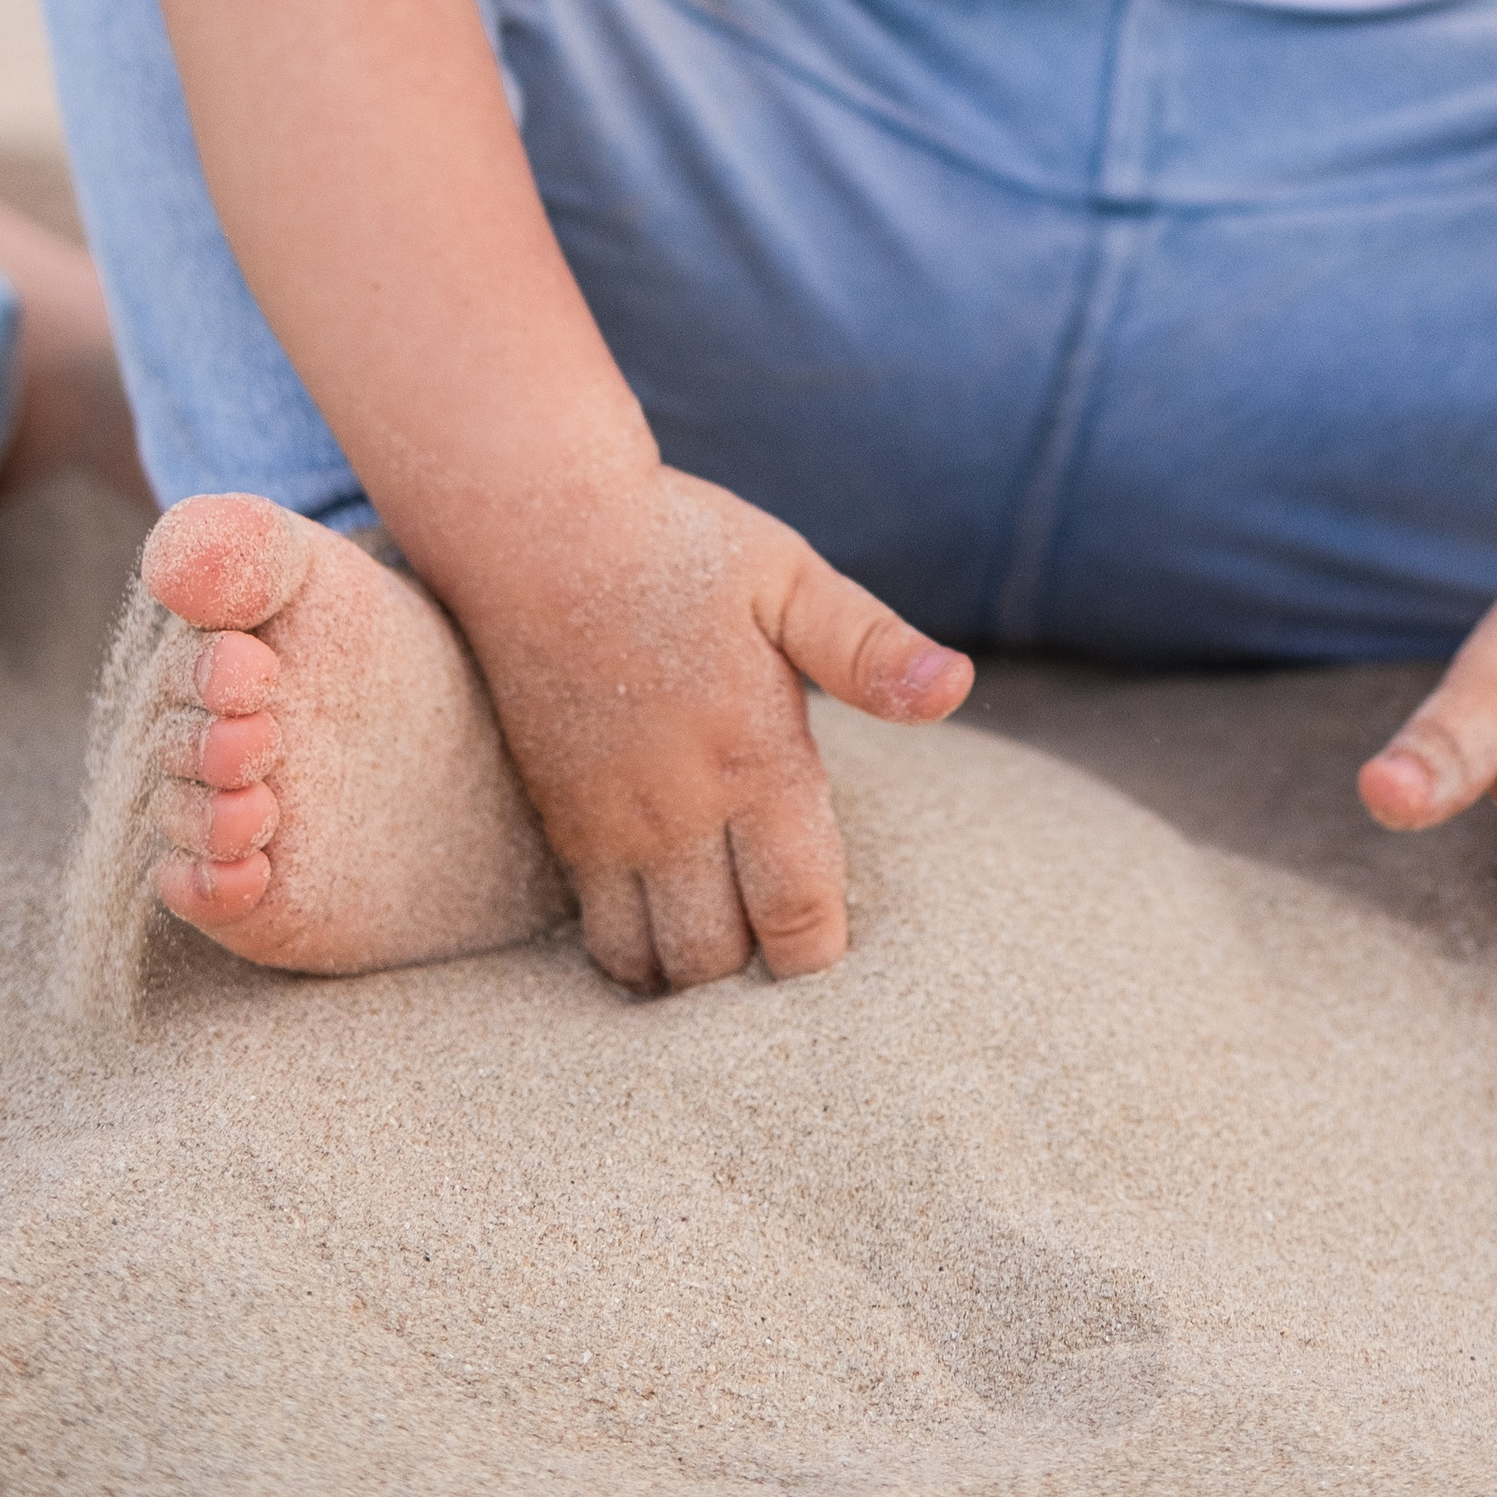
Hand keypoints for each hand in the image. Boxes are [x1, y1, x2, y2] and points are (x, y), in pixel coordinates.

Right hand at [452, 462, 970, 993]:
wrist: (539, 527)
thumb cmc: (681, 546)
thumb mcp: (791, 579)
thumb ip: (870, 648)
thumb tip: (957, 687)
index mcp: (755, 760)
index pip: (798, 918)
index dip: (822, 950)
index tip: (836, 934)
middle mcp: (679, 813)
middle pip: (722, 962)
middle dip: (760, 969)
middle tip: (783, 931)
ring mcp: (610, 827)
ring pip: (652, 963)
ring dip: (692, 968)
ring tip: (726, 930)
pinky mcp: (562, 822)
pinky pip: (596, 935)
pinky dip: (633, 952)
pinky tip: (664, 916)